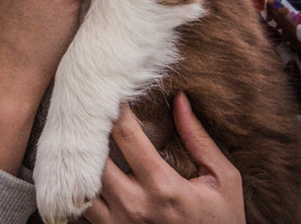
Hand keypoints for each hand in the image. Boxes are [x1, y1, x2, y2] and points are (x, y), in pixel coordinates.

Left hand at [79, 93, 245, 223]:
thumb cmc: (222, 222)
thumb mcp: (223, 180)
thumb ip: (199, 139)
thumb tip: (180, 99)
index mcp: (163, 186)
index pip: (125, 134)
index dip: (114, 106)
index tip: (111, 89)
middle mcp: (135, 206)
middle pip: (93, 157)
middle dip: (90, 130)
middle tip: (89, 109)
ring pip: (80, 184)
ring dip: (80, 160)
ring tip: (83, 139)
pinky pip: (79, 209)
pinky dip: (76, 187)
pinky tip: (83, 171)